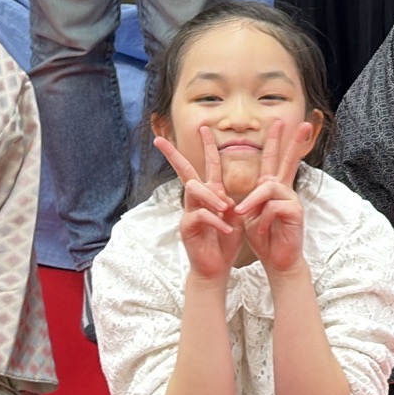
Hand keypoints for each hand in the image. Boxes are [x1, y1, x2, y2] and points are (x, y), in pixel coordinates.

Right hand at [154, 128, 240, 280]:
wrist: (217, 267)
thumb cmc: (226, 241)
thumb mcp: (235, 217)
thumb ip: (230, 202)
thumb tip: (226, 195)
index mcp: (210, 193)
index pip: (207, 165)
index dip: (207, 146)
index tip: (203, 127)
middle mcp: (195, 200)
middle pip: (185, 171)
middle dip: (172, 155)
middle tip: (158, 140)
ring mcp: (188, 212)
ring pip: (195, 190)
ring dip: (212, 197)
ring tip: (226, 209)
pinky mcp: (187, 227)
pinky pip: (201, 215)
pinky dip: (217, 222)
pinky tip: (227, 230)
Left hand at [233, 115, 319, 277]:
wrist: (277, 260)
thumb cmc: (264, 238)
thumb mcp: (250, 214)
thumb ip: (252, 197)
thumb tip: (255, 187)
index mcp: (272, 188)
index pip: (273, 160)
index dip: (276, 141)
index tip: (279, 122)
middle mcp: (284, 190)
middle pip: (288, 160)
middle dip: (293, 141)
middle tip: (299, 122)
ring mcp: (292, 199)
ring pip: (268, 187)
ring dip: (251, 202)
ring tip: (240, 215)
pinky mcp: (295, 211)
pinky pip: (271, 207)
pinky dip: (261, 219)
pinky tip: (261, 231)